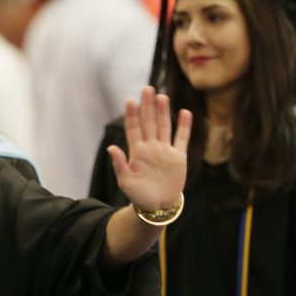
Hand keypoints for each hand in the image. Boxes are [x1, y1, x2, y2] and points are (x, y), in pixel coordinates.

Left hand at [108, 86, 191, 210]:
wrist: (157, 207)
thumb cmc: (139, 195)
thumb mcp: (126, 181)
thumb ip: (120, 164)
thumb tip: (111, 147)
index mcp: (137, 151)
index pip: (133, 128)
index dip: (132, 114)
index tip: (130, 100)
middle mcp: (151, 147)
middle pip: (149, 122)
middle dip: (147, 106)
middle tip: (147, 88)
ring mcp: (165, 150)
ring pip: (164, 126)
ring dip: (163, 112)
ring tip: (162, 96)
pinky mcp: (178, 157)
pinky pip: (182, 138)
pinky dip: (184, 126)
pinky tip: (184, 112)